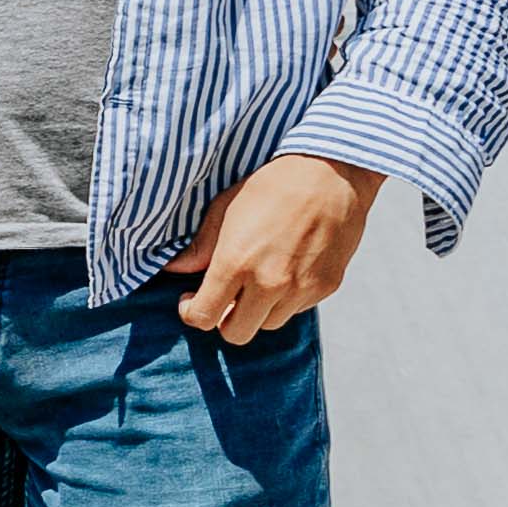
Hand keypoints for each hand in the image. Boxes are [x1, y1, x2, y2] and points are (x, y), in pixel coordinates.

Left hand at [176, 156, 381, 343]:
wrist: (332, 173)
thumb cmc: (271, 185)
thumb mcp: (224, 209)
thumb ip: (199, 247)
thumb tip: (174, 269)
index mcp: (236, 263)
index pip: (203, 318)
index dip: (191, 312)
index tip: (191, 298)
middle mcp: (270, 283)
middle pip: (235, 333)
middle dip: (223, 319)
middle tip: (223, 296)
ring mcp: (302, 289)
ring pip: (268, 324)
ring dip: (257, 310)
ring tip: (256, 279)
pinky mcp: (326, 287)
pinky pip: (297, 308)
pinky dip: (286, 299)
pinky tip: (285, 269)